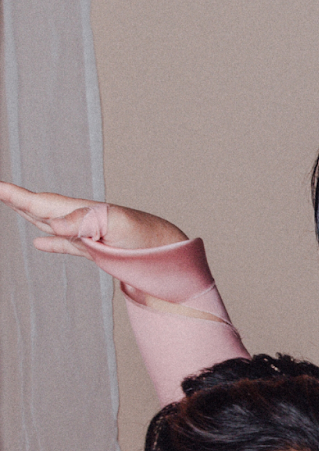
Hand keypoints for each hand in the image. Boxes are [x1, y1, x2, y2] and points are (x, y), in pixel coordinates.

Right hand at [0, 180, 185, 256]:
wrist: (170, 253)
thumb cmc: (148, 237)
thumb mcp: (117, 225)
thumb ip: (85, 222)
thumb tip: (55, 226)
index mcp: (82, 212)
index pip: (43, 203)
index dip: (18, 196)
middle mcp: (82, 221)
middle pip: (42, 209)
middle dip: (18, 200)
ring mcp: (88, 235)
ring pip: (50, 224)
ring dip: (30, 216)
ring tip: (12, 204)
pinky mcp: (96, 250)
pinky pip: (66, 245)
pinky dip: (51, 243)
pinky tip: (38, 242)